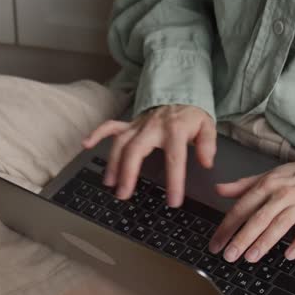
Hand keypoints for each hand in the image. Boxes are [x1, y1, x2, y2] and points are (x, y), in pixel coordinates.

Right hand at [82, 104, 215, 206]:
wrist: (179, 93)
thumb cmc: (191, 115)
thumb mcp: (207, 126)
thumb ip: (207, 144)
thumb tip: (206, 162)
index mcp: (175, 130)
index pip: (174, 158)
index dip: (174, 181)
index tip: (173, 201)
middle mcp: (153, 127)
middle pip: (136, 149)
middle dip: (128, 172)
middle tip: (124, 194)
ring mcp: (139, 125)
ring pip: (121, 142)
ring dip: (113, 163)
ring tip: (110, 183)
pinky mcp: (130, 124)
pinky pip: (111, 126)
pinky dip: (97, 134)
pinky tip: (86, 144)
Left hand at [209, 132, 294, 262]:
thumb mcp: (270, 175)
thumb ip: (243, 185)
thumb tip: (219, 190)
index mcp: (268, 185)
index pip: (242, 208)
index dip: (227, 227)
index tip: (216, 243)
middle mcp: (282, 194)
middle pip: (258, 218)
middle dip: (242, 238)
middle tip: (228, 255)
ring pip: (280, 224)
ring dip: (264, 242)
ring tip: (250, 257)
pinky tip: (289, 255)